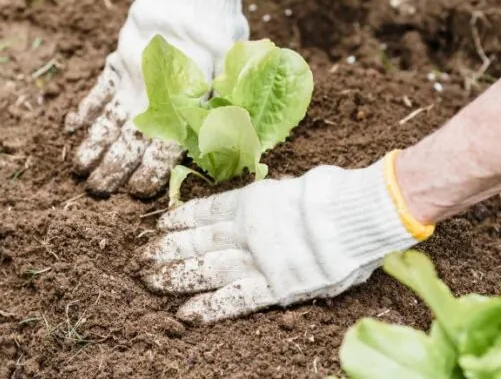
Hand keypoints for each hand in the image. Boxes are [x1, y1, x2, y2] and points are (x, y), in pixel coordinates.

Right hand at [66, 0, 252, 196]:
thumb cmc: (221, 32)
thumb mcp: (234, 71)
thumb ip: (226, 108)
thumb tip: (229, 147)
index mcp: (183, 101)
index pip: (164, 147)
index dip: (149, 172)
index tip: (137, 192)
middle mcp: (153, 94)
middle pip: (129, 139)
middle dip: (113, 168)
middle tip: (99, 192)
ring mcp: (131, 77)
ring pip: (108, 119)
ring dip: (93, 145)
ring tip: (80, 170)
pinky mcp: (118, 59)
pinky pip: (98, 88)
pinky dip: (85, 108)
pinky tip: (72, 127)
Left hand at [141, 153, 433, 322]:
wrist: (357, 212)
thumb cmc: (333, 195)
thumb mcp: (294, 186)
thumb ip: (270, 201)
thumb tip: (260, 208)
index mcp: (252, 202)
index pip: (205, 212)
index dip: (180, 221)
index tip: (160, 227)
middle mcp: (247, 230)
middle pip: (199, 242)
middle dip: (168, 251)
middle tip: (142, 259)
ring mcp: (259, 259)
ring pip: (208, 269)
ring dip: (178, 276)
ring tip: (151, 281)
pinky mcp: (276, 286)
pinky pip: (237, 299)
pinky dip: (210, 307)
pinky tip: (185, 314)